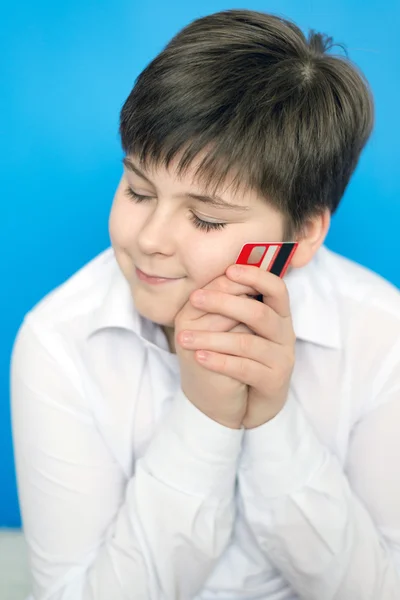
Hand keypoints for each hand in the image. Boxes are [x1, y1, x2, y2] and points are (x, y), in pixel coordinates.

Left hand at [177, 264, 295, 428]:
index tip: (229, 270)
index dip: (256, 276)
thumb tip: (215, 278)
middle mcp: (284, 334)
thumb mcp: (236, 328)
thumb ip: (231, 304)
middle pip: (258, 313)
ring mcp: (282, 358)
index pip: (276, 288)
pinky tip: (199, 357)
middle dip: (224, 303)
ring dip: (212, 338)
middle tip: (194, 299)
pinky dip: (220, 362)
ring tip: (184, 337)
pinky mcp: (275, 381)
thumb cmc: (239, 357)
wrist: (248, 402)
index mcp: (278, 314)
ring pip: (246, 343)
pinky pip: (244, 369)